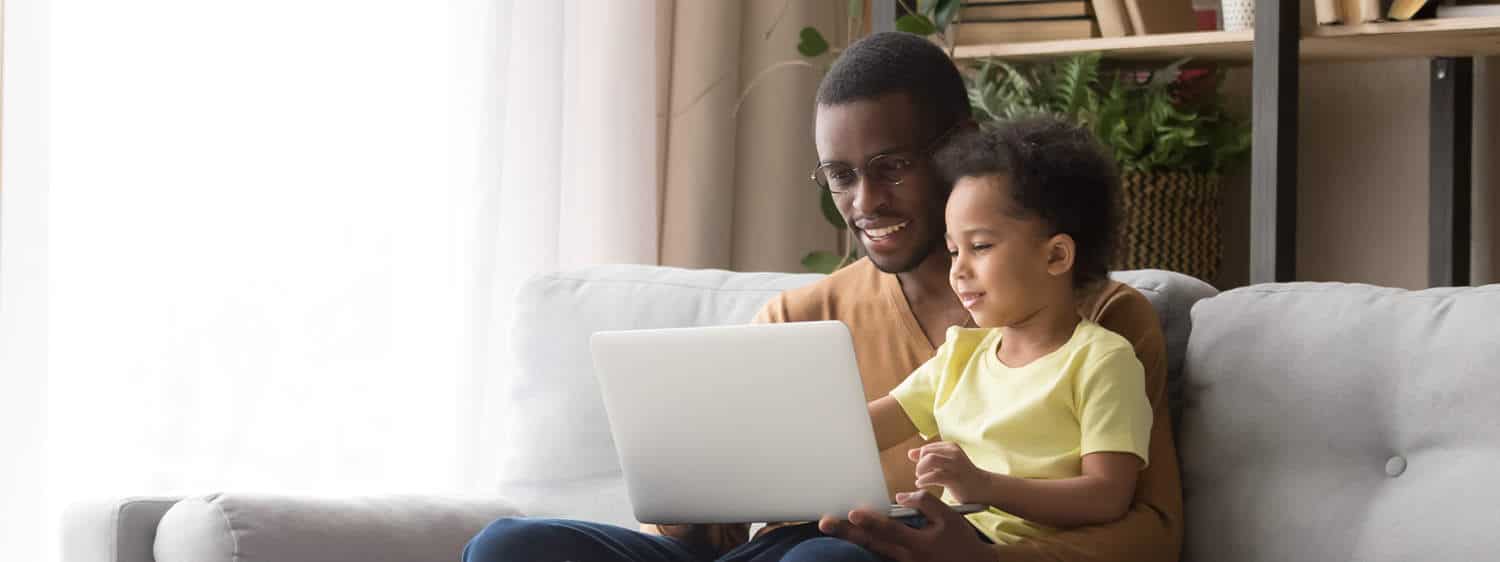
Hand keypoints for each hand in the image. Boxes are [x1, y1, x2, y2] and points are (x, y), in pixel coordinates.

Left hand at [817, 490, 997, 561]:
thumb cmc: (961, 540)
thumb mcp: (949, 518)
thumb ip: (926, 503)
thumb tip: (901, 497)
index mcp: (917, 543)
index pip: (888, 530)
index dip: (870, 521)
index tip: (852, 513)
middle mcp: (905, 557)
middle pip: (870, 543)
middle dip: (846, 533)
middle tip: (825, 523)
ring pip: (871, 552)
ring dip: (850, 541)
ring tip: (832, 529)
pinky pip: (879, 558)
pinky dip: (863, 550)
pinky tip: (849, 541)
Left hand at [910, 441, 988, 503]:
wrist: (982, 488)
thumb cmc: (962, 476)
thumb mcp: (945, 463)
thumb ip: (929, 457)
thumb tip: (910, 453)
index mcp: (951, 447)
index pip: (926, 448)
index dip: (920, 459)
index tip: (922, 469)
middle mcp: (954, 453)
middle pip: (926, 453)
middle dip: (919, 465)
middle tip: (920, 475)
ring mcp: (955, 465)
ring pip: (930, 460)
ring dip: (920, 470)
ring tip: (921, 478)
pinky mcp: (955, 478)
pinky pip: (934, 476)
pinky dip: (924, 480)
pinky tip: (922, 484)